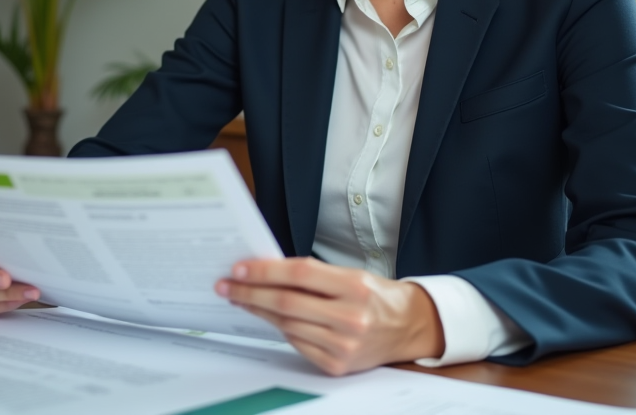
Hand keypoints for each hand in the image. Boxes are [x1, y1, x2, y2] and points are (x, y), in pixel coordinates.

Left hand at [215, 257, 444, 375]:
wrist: (408, 327)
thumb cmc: (376, 296)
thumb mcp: (351, 274)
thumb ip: (313, 274)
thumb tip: (266, 271)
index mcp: (355, 287)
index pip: (300, 274)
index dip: (265, 270)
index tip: (239, 268)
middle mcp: (351, 318)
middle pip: (287, 303)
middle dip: (251, 293)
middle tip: (227, 285)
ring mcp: (344, 345)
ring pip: (287, 326)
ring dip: (259, 311)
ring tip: (242, 299)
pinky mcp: (337, 365)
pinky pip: (297, 344)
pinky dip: (281, 330)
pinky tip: (270, 319)